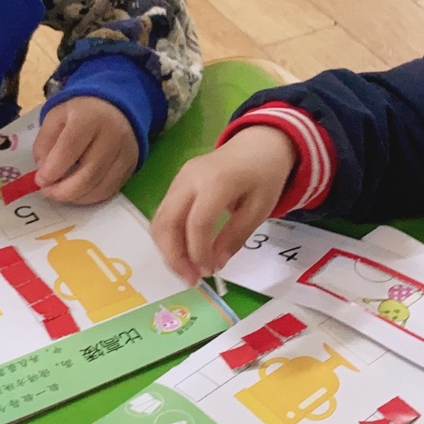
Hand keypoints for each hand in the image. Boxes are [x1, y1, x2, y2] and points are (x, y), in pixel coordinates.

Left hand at [35, 97, 140, 204]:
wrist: (116, 109)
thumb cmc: (81, 114)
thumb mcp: (56, 118)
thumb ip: (45, 143)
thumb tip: (43, 172)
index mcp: (89, 118)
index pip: (70, 148)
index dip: (53, 169)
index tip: (40, 180)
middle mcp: (112, 136)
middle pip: (89, 174)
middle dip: (64, 191)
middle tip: (47, 192)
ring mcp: (125, 153)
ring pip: (101, 187)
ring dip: (76, 197)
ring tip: (60, 194)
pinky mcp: (131, 167)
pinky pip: (110, 190)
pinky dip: (90, 197)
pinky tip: (77, 194)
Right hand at [150, 126, 296, 279]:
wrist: (257, 144)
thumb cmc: (264, 175)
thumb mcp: (260, 209)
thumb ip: (235, 236)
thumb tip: (214, 265)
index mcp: (217, 182)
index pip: (196, 223)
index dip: (198, 252)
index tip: (208, 272)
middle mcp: (190, 178)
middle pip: (167, 222)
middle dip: (174, 256)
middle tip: (190, 279)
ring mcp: (179, 179)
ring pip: (159, 220)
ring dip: (168, 250)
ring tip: (187, 271)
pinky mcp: (176, 183)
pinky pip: (164, 214)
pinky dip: (170, 238)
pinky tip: (185, 253)